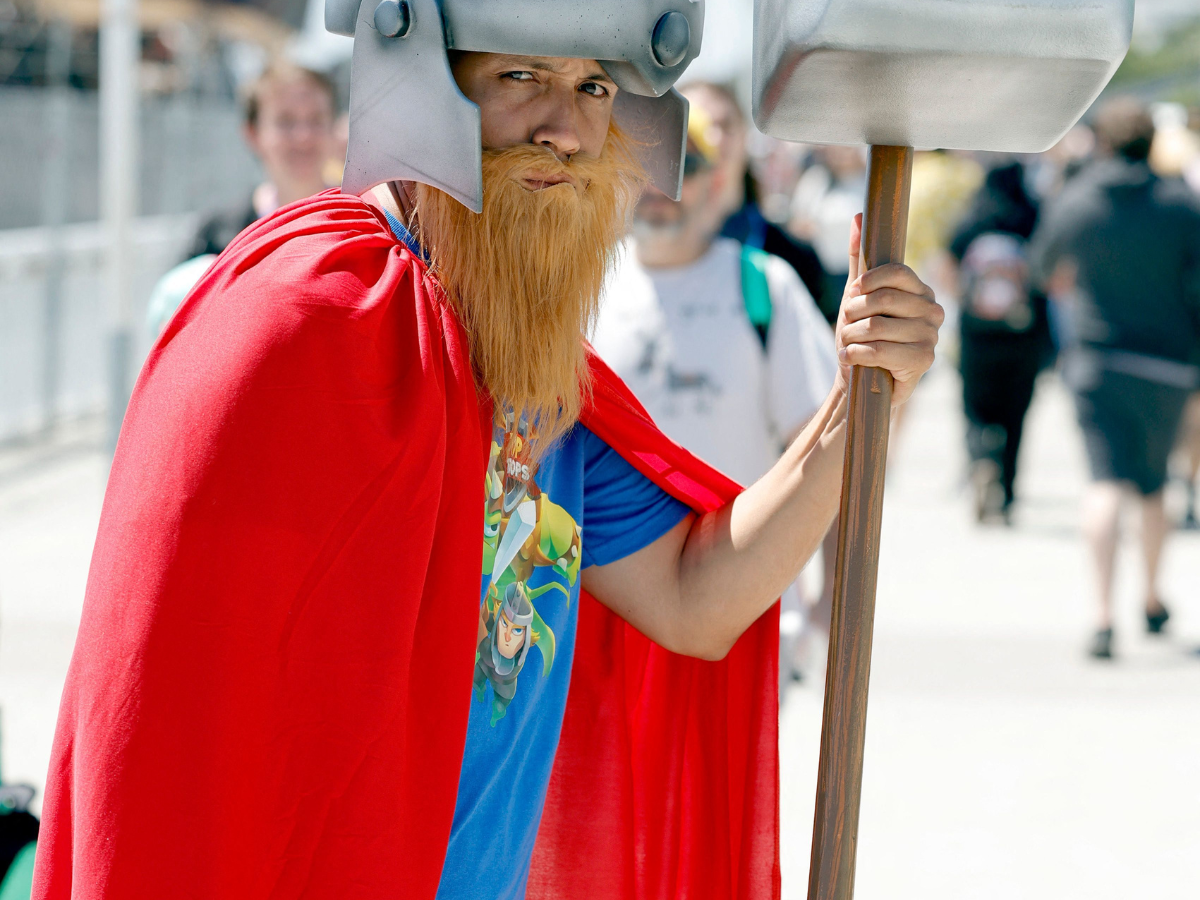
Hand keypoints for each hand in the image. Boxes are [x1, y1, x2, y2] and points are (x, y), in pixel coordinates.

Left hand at [834, 213, 943, 406]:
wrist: (862, 379)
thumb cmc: (862, 335)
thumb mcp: (857, 294)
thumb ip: (859, 257)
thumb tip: (859, 216)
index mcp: (921, 291)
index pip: (897, 272)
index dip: (868, 281)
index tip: (853, 293)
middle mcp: (933, 311)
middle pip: (884, 299)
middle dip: (853, 312)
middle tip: (846, 322)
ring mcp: (931, 337)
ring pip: (877, 326)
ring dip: (851, 335)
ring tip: (848, 343)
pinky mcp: (923, 362)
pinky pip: (879, 351)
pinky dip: (856, 354)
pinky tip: (851, 358)